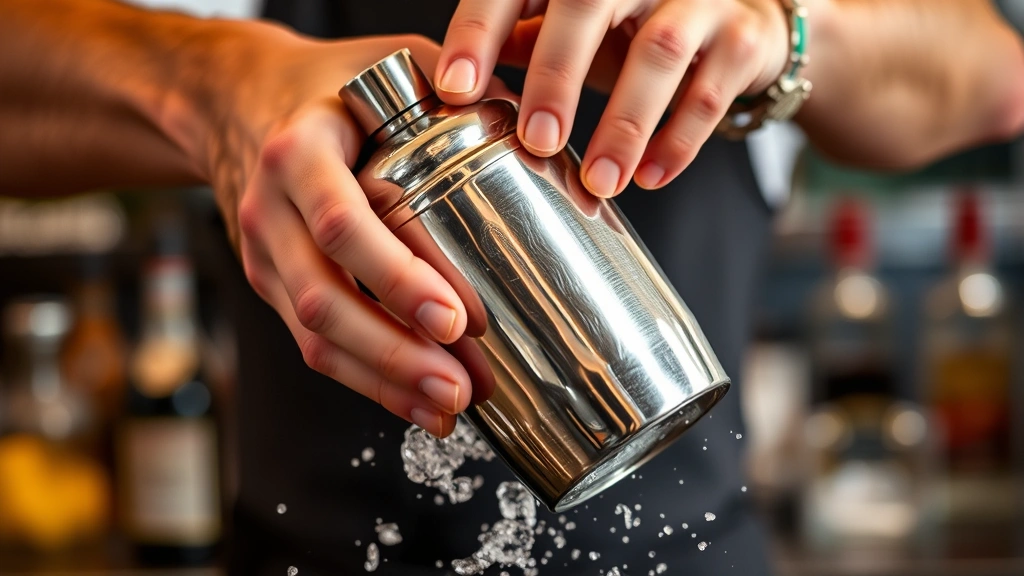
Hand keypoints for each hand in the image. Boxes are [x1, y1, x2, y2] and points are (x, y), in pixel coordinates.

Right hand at [205, 28, 480, 436]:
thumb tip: (539, 122)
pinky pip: (313, 343)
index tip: (457, 318)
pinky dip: (366, 379)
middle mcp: (271, 209)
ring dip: (383, 380)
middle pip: (324, 299)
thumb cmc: (323, 83)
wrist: (235, 100)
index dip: (398, 278)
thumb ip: (454, 83)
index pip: (343, 225)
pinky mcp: (271, 284)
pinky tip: (413, 401)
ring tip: (447, 408)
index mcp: (298, 152)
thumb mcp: (384, 60)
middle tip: (460, 386)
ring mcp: (264, 254)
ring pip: (314, 335)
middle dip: (394, 353)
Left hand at [436, 0, 790, 196]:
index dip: (479, 31)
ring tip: (600, 181)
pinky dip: (679, 141)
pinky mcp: (741, 39)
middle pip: (587, 6)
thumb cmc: (638, 26)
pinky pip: (709, 92)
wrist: (743, 22)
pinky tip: (650, 176)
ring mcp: (697, 1)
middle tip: (536, 140)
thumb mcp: (577, 29)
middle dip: (556, 76)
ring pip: (657, 52)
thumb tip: (456, 81)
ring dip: (625, 123)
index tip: (454, 86)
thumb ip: (523, 40)